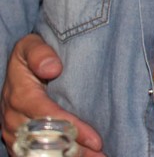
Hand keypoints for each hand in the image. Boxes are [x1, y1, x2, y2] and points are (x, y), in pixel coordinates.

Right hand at [1, 34, 104, 156]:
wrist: (15, 68)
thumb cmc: (29, 55)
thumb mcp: (30, 45)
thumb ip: (39, 53)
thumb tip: (53, 67)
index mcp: (19, 95)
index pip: (47, 116)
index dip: (72, 128)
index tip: (95, 139)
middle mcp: (14, 118)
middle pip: (46, 140)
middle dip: (75, 150)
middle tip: (101, 155)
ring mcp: (14, 131)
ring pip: (41, 152)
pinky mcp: (18, 139)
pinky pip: (35, 154)